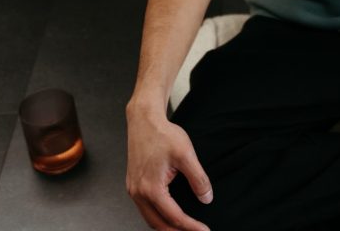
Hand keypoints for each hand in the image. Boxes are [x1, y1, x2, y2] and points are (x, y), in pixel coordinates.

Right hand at [126, 104, 212, 230]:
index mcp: (151, 188)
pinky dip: (157, 217)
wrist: (144, 120)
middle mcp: (138, 193)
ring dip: (166, 227)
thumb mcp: (186, 154)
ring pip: (150, 219)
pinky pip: (145, 209)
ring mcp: (133, 190)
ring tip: (184, 228)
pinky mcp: (133, 185)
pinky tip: (168, 214)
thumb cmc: (163, 134)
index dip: (191, 227)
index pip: (174, 217)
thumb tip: (206, 198)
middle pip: (158, 225)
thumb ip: (198, 178)